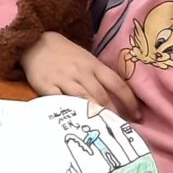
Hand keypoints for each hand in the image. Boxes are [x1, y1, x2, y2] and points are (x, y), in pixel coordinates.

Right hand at [21, 31, 140, 120]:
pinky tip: (76, 122)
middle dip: (113, 114)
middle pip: (101, 96)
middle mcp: (81, 72)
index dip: (129, 101)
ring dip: (95, 115)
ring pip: (84, 99)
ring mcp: (63, 79)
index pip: (117, 84)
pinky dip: (69, 111)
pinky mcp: (46, 85)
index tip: (136, 116)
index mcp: (93, 65)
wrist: (35, 42)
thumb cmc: (65, 54)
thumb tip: (118, 97)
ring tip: (103, 129)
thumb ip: (99, 76)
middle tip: (120, 129)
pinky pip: (59, 101)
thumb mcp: (86, 59)